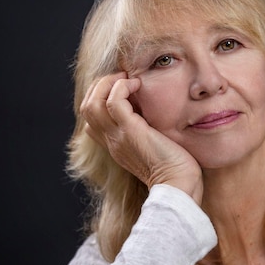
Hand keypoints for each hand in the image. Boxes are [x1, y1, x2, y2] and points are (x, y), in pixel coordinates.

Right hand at [80, 72, 203, 203]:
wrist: (179, 186)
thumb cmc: (176, 169)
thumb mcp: (155, 147)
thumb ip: (147, 133)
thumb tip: (154, 113)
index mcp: (116, 146)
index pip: (91, 121)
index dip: (101, 99)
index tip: (123, 89)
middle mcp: (112, 141)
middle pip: (86, 108)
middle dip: (100, 86)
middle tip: (123, 78)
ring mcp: (118, 136)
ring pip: (92, 103)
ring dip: (108, 83)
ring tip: (128, 78)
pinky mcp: (130, 131)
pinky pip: (113, 101)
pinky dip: (121, 86)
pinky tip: (138, 85)